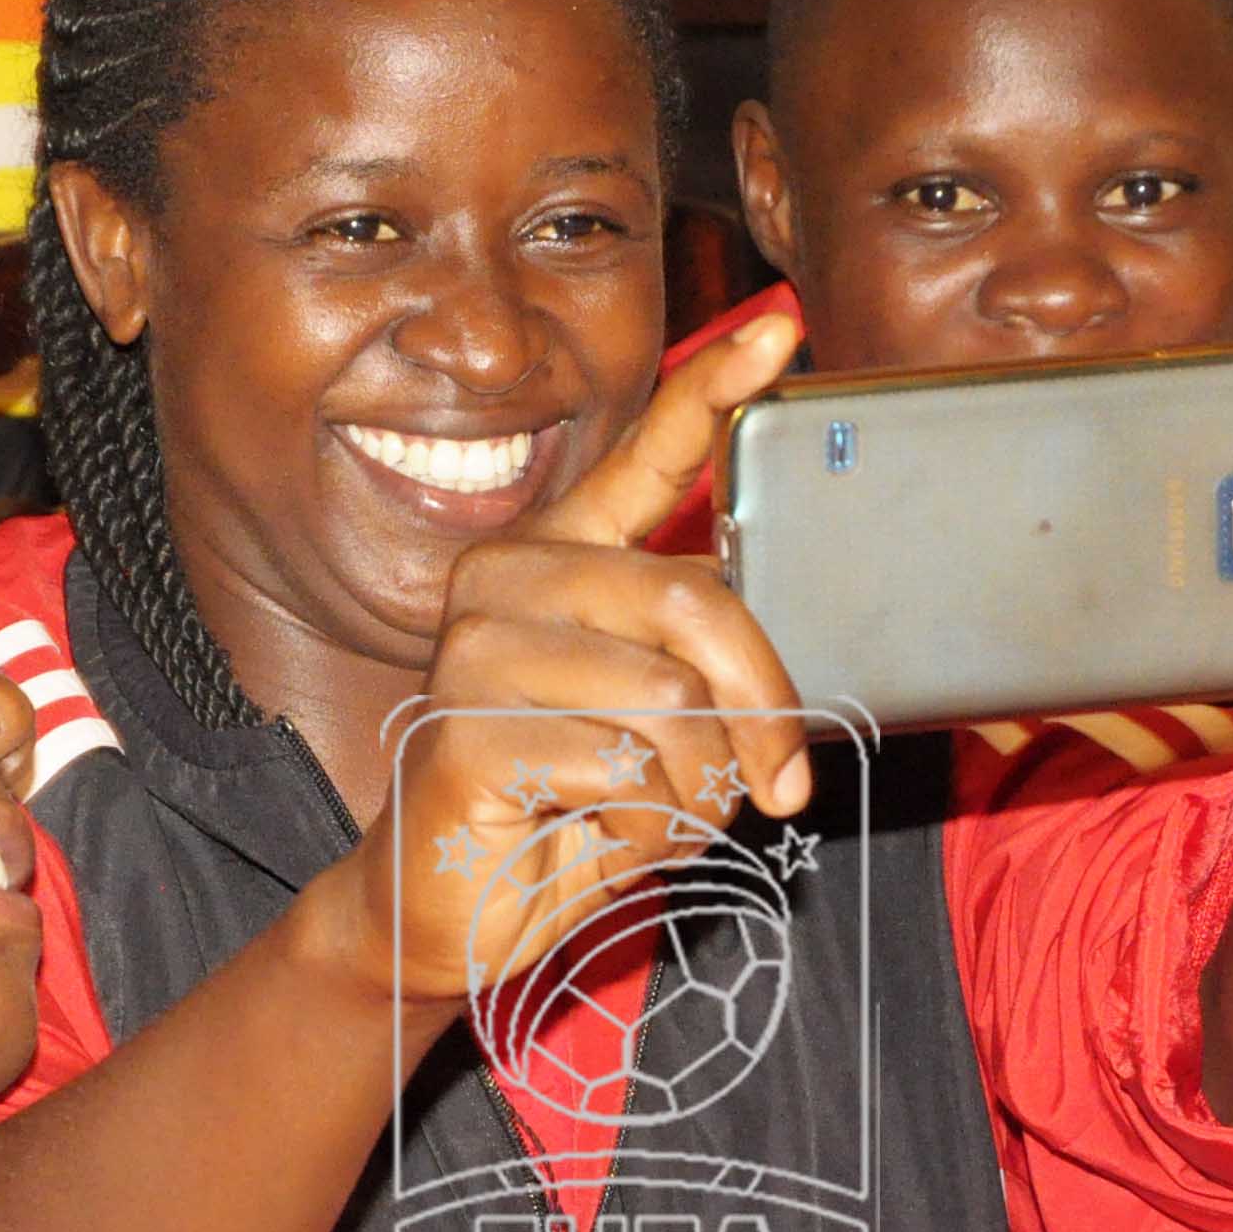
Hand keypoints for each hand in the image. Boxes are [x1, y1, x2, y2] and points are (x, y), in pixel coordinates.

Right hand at [320, 312, 809, 1005]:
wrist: (448, 903)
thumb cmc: (566, 804)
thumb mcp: (656, 724)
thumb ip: (704, 675)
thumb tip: (782, 697)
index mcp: (560, 556)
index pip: (647, 456)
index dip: (716, 390)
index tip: (784, 328)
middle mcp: (508, 578)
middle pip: (695, 605)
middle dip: (762, 710)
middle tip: (780, 784)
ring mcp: (476, 649)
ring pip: (670, 700)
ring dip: (699, 787)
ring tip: (658, 815)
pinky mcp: (465, 728)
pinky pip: (623, 767)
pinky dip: (647, 828)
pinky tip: (597, 835)